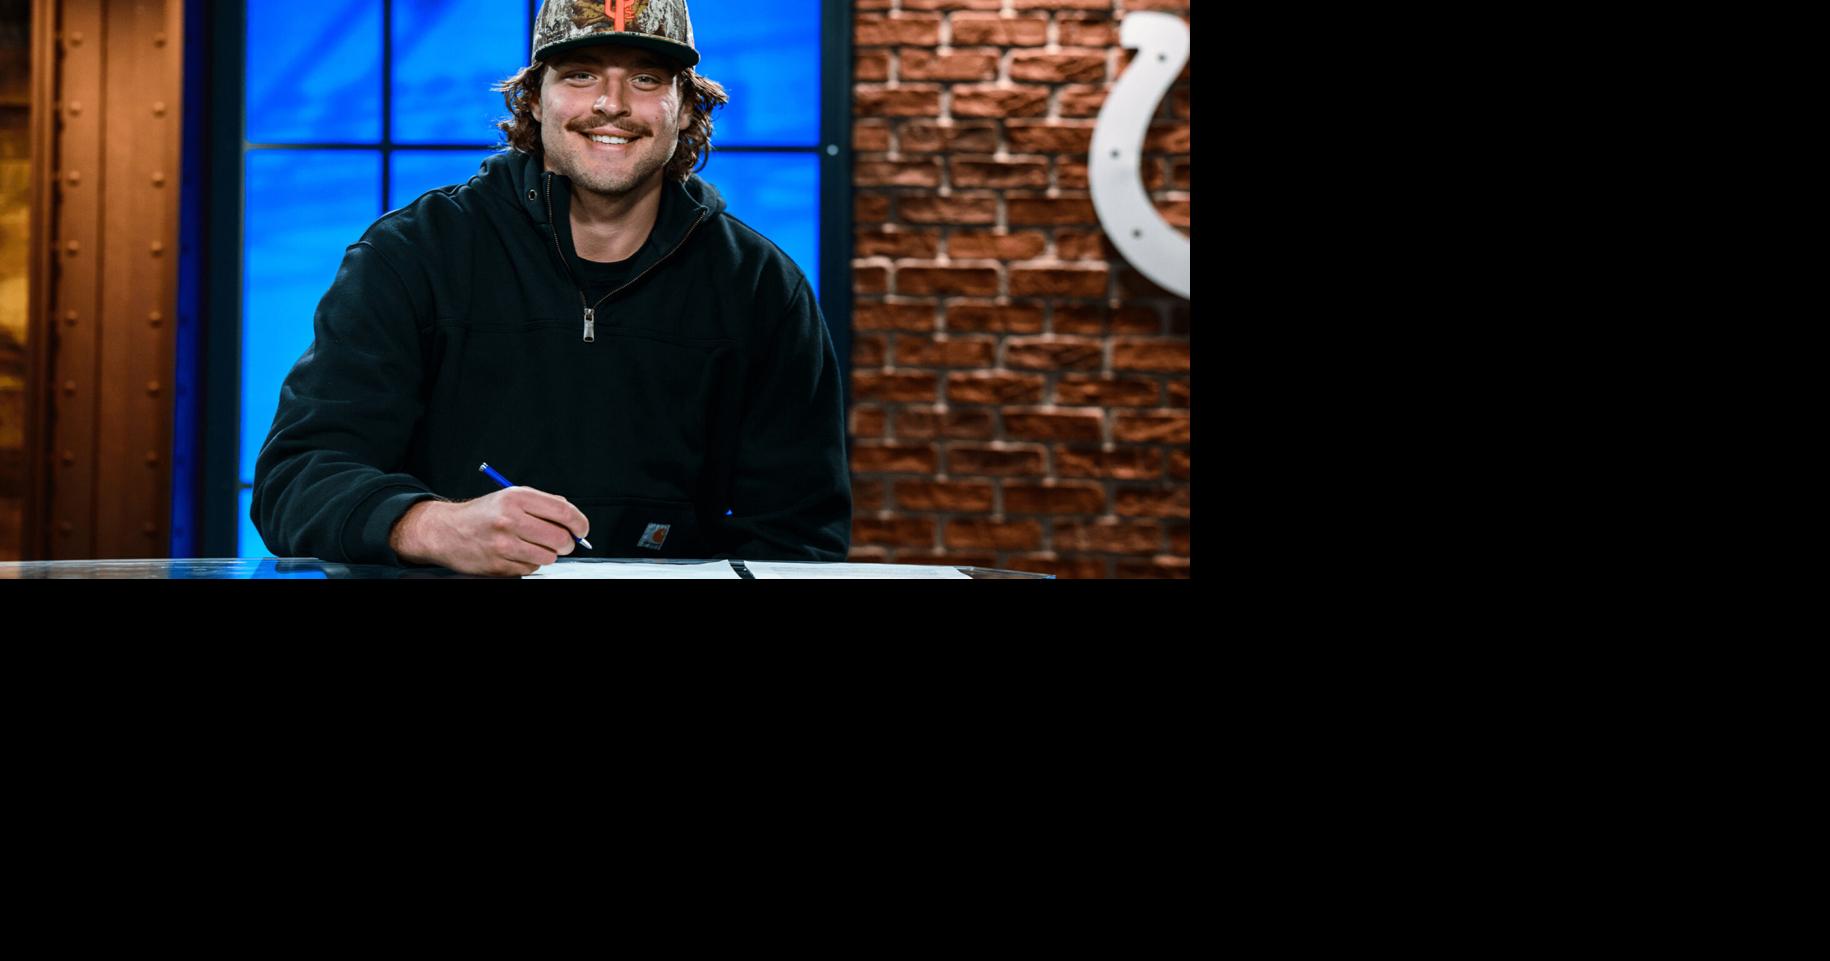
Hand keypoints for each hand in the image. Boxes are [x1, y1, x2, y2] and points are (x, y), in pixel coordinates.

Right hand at [390, 487, 589, 575]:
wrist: (446, 531)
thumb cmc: (484, 513)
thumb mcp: (511, 497)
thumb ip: (545, 504)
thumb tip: (574, 520)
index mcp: (517, 498)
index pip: (564, 512)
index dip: (580, 524)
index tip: (582, 529)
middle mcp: (510, 519)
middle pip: (560, 538)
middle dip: (567, 543)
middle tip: (563, 542)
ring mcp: (503, 544)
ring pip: (548, 557)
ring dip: (548, 554)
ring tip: (533, 545)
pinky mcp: (498, 565)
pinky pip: (531, 569)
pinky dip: (530, 563)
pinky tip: (517, 554)